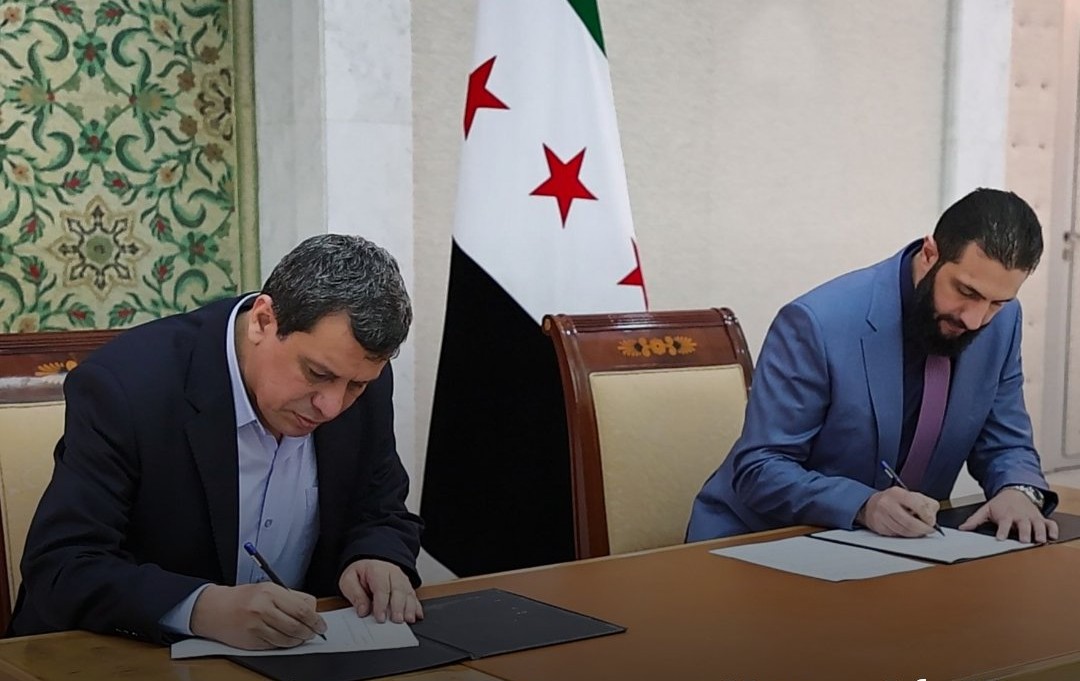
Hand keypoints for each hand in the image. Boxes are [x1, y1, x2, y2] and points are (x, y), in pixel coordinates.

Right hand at [189, 583, 326, 649]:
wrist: (214, 609)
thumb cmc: (243, 598)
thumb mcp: (268, 588)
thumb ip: (292, 597)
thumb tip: (313, 609)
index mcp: (270, 592)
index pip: (302, 610)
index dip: (315, 620)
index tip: (321, 625)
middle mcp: (263, 609)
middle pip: (296, 626)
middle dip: (309, 632)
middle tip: (314, 633)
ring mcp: (256, 626)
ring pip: (287, 639)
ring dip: (298, 640)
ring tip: (301, 637)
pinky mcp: (251, 641)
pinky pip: (274, 646)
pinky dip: (284, 644)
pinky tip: (286, 640)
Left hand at [339, 559, 422, 623]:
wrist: (368, 563)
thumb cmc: (359, 573)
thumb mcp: (348, 581)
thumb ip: (355, 595)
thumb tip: (363, 610)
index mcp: (376, 570)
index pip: (381, 588)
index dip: (381, 604)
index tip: (380, 618)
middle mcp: (392, 573)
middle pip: (398, 589)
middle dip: (399, 606)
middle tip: (397, 620)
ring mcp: (401, 579)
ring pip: (408, 592)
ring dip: (410, 607)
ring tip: (408, 619)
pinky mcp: (406, 586)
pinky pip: (413, 595)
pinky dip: (416, 606)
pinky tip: (417, 615)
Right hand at [857, 487, 939, 536]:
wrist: (871, 504)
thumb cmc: (894, 500)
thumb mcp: (911, 495)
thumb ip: (926, 503)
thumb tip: (932, 517)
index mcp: (897, 493)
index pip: (918, 506)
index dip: (928, 517)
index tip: (932, 521)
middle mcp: (887, 503)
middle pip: (910, 523)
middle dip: (923, 529)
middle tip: (929, 530)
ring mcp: (881, 516)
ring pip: (904, 531)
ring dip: (915, 534)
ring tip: (919, 530)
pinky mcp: (878, 527)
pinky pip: (897, 535)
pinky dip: (905, 535)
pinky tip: (907, 531)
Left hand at [959, 488, 1057, 542]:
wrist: (1016, 491)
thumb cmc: (1001, 504)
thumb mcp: (986, 509)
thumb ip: (975, 520)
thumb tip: (962, 529)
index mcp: (1006, 515)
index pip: (1004, 524)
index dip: (1002, 531)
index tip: (1001, 538)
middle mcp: (1020, 517)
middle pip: (1024, 525)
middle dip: (1024, 533)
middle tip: (1024, 541)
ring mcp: (1032, 518)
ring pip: (1038, 525)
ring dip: (1039, 532)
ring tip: (1039, 541)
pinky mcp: (1041, 519)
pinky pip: (1050, 524)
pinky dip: (1052, 529)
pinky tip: (1052, 536)